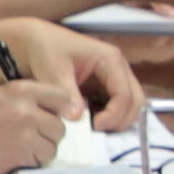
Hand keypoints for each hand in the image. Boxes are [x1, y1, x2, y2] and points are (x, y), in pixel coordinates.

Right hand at [0, 81, 77, 173]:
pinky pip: (39, 162)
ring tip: (23, 149)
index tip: (56, 116)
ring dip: (41, 151)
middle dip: (49, 134)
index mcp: (20, 90)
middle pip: (59, 126)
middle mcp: (26, 110)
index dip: (61, 109)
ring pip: (52, 147)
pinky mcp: (20, 156)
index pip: (61, 97)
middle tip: (34, 137)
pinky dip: (31, 163)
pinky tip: (14, 157)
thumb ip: (24, 99)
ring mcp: (25, 134)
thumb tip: (51, 108)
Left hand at [21, 24, 145, 128]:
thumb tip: (78, 119)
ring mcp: (114, 78)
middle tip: (96, 131)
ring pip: (130, 106)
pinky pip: (116, 107)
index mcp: (111, 59)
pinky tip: (89, 121)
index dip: (114, 115)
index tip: (93, 127)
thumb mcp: (54, 70)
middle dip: (120, 120)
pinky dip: (108, 118)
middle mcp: (119, 68)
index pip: (125, 94)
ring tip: (92, 127)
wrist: (37, 42)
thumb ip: (68, 94)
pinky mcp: (105, 87)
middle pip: (136, 101)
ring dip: (116, 120)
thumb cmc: (47, 49)